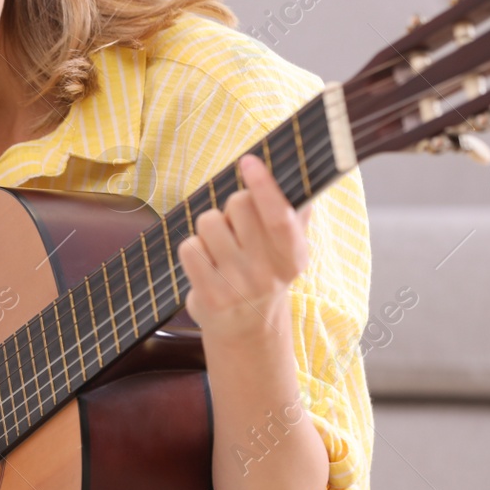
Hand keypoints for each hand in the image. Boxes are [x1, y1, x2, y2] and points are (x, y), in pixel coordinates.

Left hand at [176, 153, 312, 341]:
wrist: (246, 328)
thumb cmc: (264, 272)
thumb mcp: (287, 249)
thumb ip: (295, 212)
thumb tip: (300, 172)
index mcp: (293, 256)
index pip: (279, 216)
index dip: (264, 186)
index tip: (249, 161)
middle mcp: (267, 272)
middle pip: (238, 205)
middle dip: (232, 208)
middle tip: (236, 229)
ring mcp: (237, 286)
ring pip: (209, 222)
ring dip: (210, 228)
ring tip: (220, 248)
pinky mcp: (209, 297)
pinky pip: (189, 246)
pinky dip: (193, 248)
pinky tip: (205, 264)